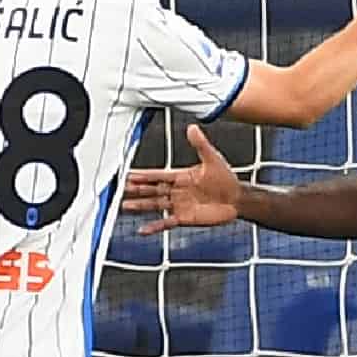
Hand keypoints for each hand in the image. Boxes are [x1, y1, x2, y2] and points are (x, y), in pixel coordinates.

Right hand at [122, 124, 240, 234]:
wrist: (237, 200)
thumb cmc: (227, 179)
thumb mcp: (212, 159)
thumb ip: (200, 144)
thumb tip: (192, 128)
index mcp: (181, 176)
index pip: (157, 175)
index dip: (143, 175)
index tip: (128, 174)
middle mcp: (177, 191)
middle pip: (152, 190)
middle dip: (136, 190)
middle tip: (119, 189)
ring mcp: (179, 205)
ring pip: (155, 205)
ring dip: (140, 206)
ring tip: (124, 205)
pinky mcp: (185, 218)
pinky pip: (166, 222)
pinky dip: (154, 226)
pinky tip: (142, 229)